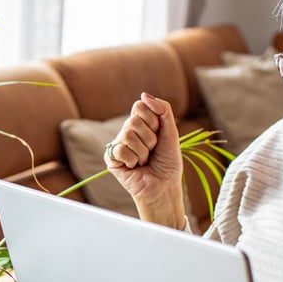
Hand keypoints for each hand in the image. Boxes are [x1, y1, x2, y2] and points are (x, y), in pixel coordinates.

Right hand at [104, 93, 184, 226]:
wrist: (164, 187)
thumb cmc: (168, 163)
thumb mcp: (171, 132)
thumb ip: (163, 110)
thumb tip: (144, 94)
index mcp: (140, 124)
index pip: (140, 106)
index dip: (153, 120)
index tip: (159, 135)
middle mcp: (127, 132)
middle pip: (134, 120)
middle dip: (150, 138)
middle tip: (152, 151)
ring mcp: (118, 145)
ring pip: (128, 135)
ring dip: (143, 151)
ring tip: (144, 161)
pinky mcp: (111, 159)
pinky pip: (120, 149)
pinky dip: (132, 160)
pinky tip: (134, 167)